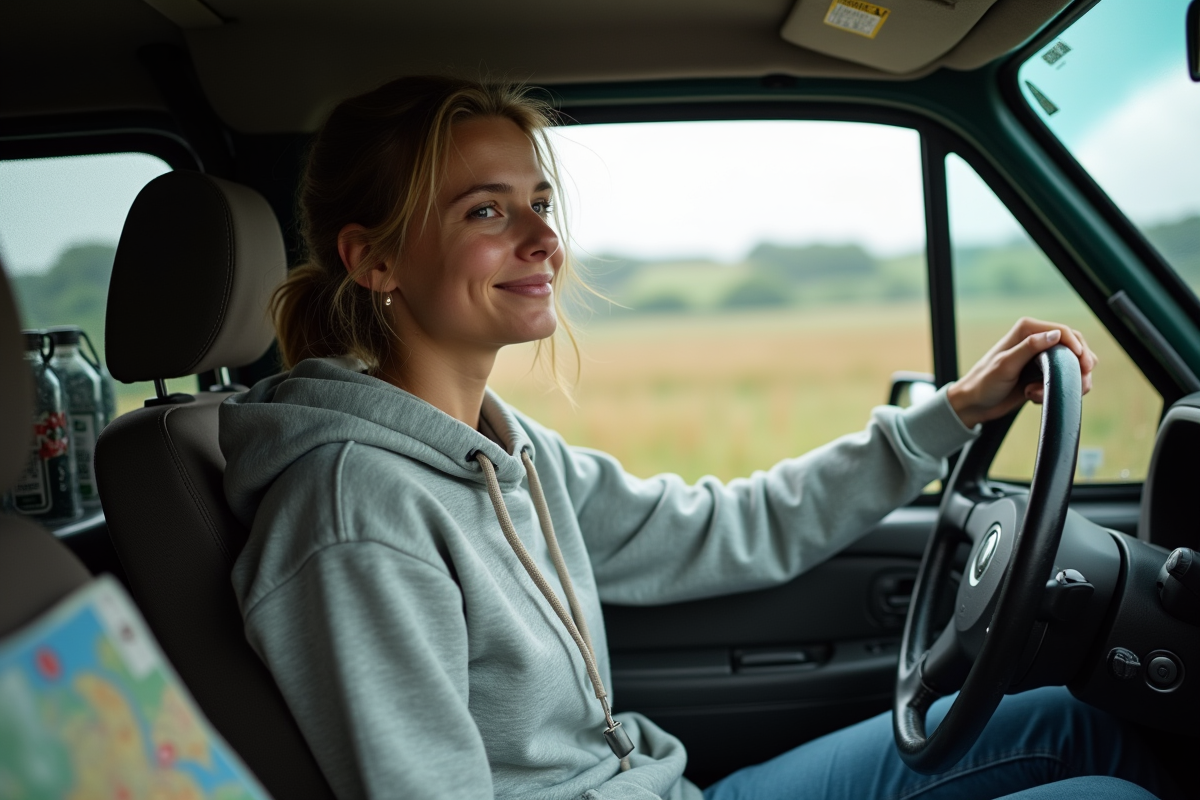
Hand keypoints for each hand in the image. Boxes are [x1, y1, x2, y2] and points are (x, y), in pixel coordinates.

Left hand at [947, 317, 1096, 428]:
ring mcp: (1042, 358)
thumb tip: (1056, 334)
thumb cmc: (984, 383)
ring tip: (1039, 394)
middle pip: (1075, 347)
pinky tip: (1035, 397)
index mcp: (1026, 330)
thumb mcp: (1005, 365)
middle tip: (1077, 384)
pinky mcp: (1044, 374)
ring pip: (1073, 365)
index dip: (1078, 347)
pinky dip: (1057, 390)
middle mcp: (1036, 340)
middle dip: (1078, 367)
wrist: (974, 405)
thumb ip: (1029, 348)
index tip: (1084, 365)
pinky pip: (1064, 380)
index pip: (1063, 331)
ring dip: (1066, 382)